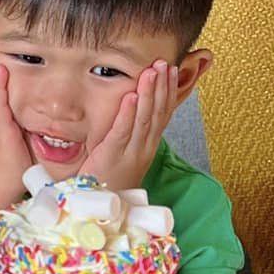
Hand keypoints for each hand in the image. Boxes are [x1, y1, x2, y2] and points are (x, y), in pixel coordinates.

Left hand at [80, 61, 177, 193]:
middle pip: (157, 113)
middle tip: (165, 63)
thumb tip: (132, 114)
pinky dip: (128, 113)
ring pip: (144, 119)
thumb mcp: (124, 155)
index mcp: (147, 146)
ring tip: (152, 71)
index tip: (172, 70)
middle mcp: (144, 148)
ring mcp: (131, 152)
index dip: (168, 92)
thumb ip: (129, 135)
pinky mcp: (113, 156)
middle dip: (162, 86)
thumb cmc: (109, 181)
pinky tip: (132, 96)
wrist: (101, 210)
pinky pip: (123, 132)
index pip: (162, 114)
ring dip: (149, 93)